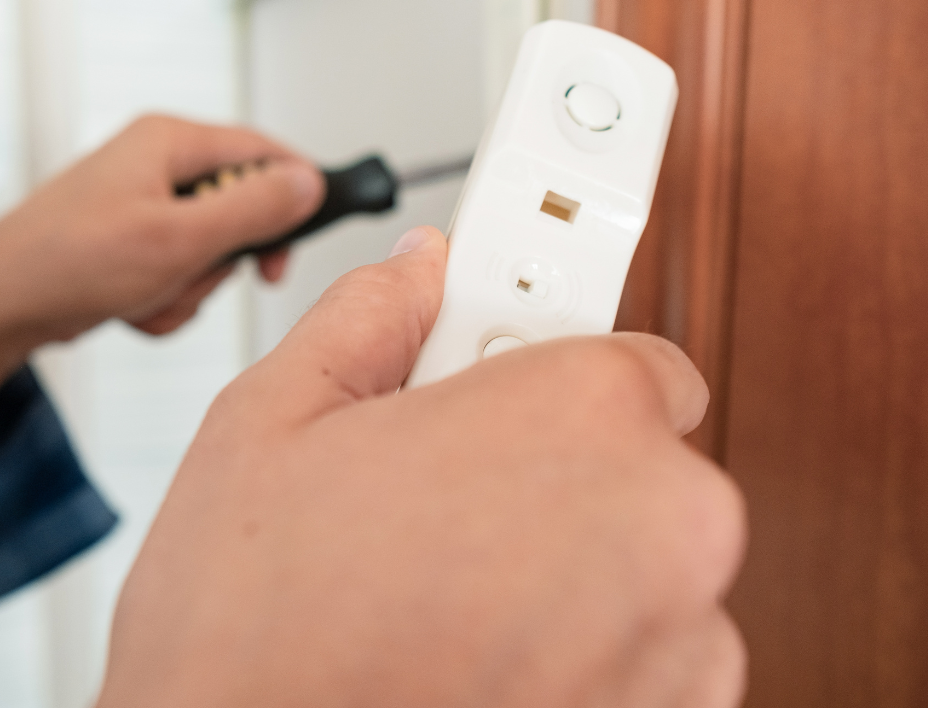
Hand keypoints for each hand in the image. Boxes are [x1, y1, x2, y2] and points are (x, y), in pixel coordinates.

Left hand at [0, 115, 323, 464]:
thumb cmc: (66, 262)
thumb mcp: (179, 238)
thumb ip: (253, 209)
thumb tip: (308, 183)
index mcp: (169, 142)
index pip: (263, 151)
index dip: (296, 192)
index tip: (305, 234)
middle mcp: (157, 165)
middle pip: (241, 208)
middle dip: (225, 259)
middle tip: (206, 276)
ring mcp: (142, 206)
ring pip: (210, 252)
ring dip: (189, 287)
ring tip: (147, 294)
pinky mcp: (130, 244)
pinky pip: (177, 274)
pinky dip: (163, 300)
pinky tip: (129, 306)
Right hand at [99, 226, 746, 707]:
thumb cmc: (248, 644)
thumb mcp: (269, 426)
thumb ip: (365, 321)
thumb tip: (411, 274)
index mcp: (578, 416)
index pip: (627, 350)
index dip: (545, 368)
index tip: (512, 371)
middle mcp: (663, 528)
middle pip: (633, 458)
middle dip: (545, 468)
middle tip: (439, 496)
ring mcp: (679, 644)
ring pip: (638, 563)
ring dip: (565, 567)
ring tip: (439, 592)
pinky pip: (645, 653)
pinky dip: (581, 651)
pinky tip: (469, 652)